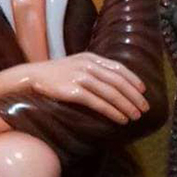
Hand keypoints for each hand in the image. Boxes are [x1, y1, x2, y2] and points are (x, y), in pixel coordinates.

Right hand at [28, 53, 149, 123]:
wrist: (31, 76)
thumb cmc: (54, 74)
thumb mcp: (75, 64)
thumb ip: (93, 69)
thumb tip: (112, 82)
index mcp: (90, 57)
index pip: (118, 67)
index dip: (133, 79)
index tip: (143, 91)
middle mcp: (88, 65)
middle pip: (118, 81)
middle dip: (133, 96)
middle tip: (144, 108)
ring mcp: (80, 77)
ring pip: (111, 93)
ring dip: (126, 105)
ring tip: (135, 116)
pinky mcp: (73, 91)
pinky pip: (98, 103)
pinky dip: (112, 111)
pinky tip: (120, 118)